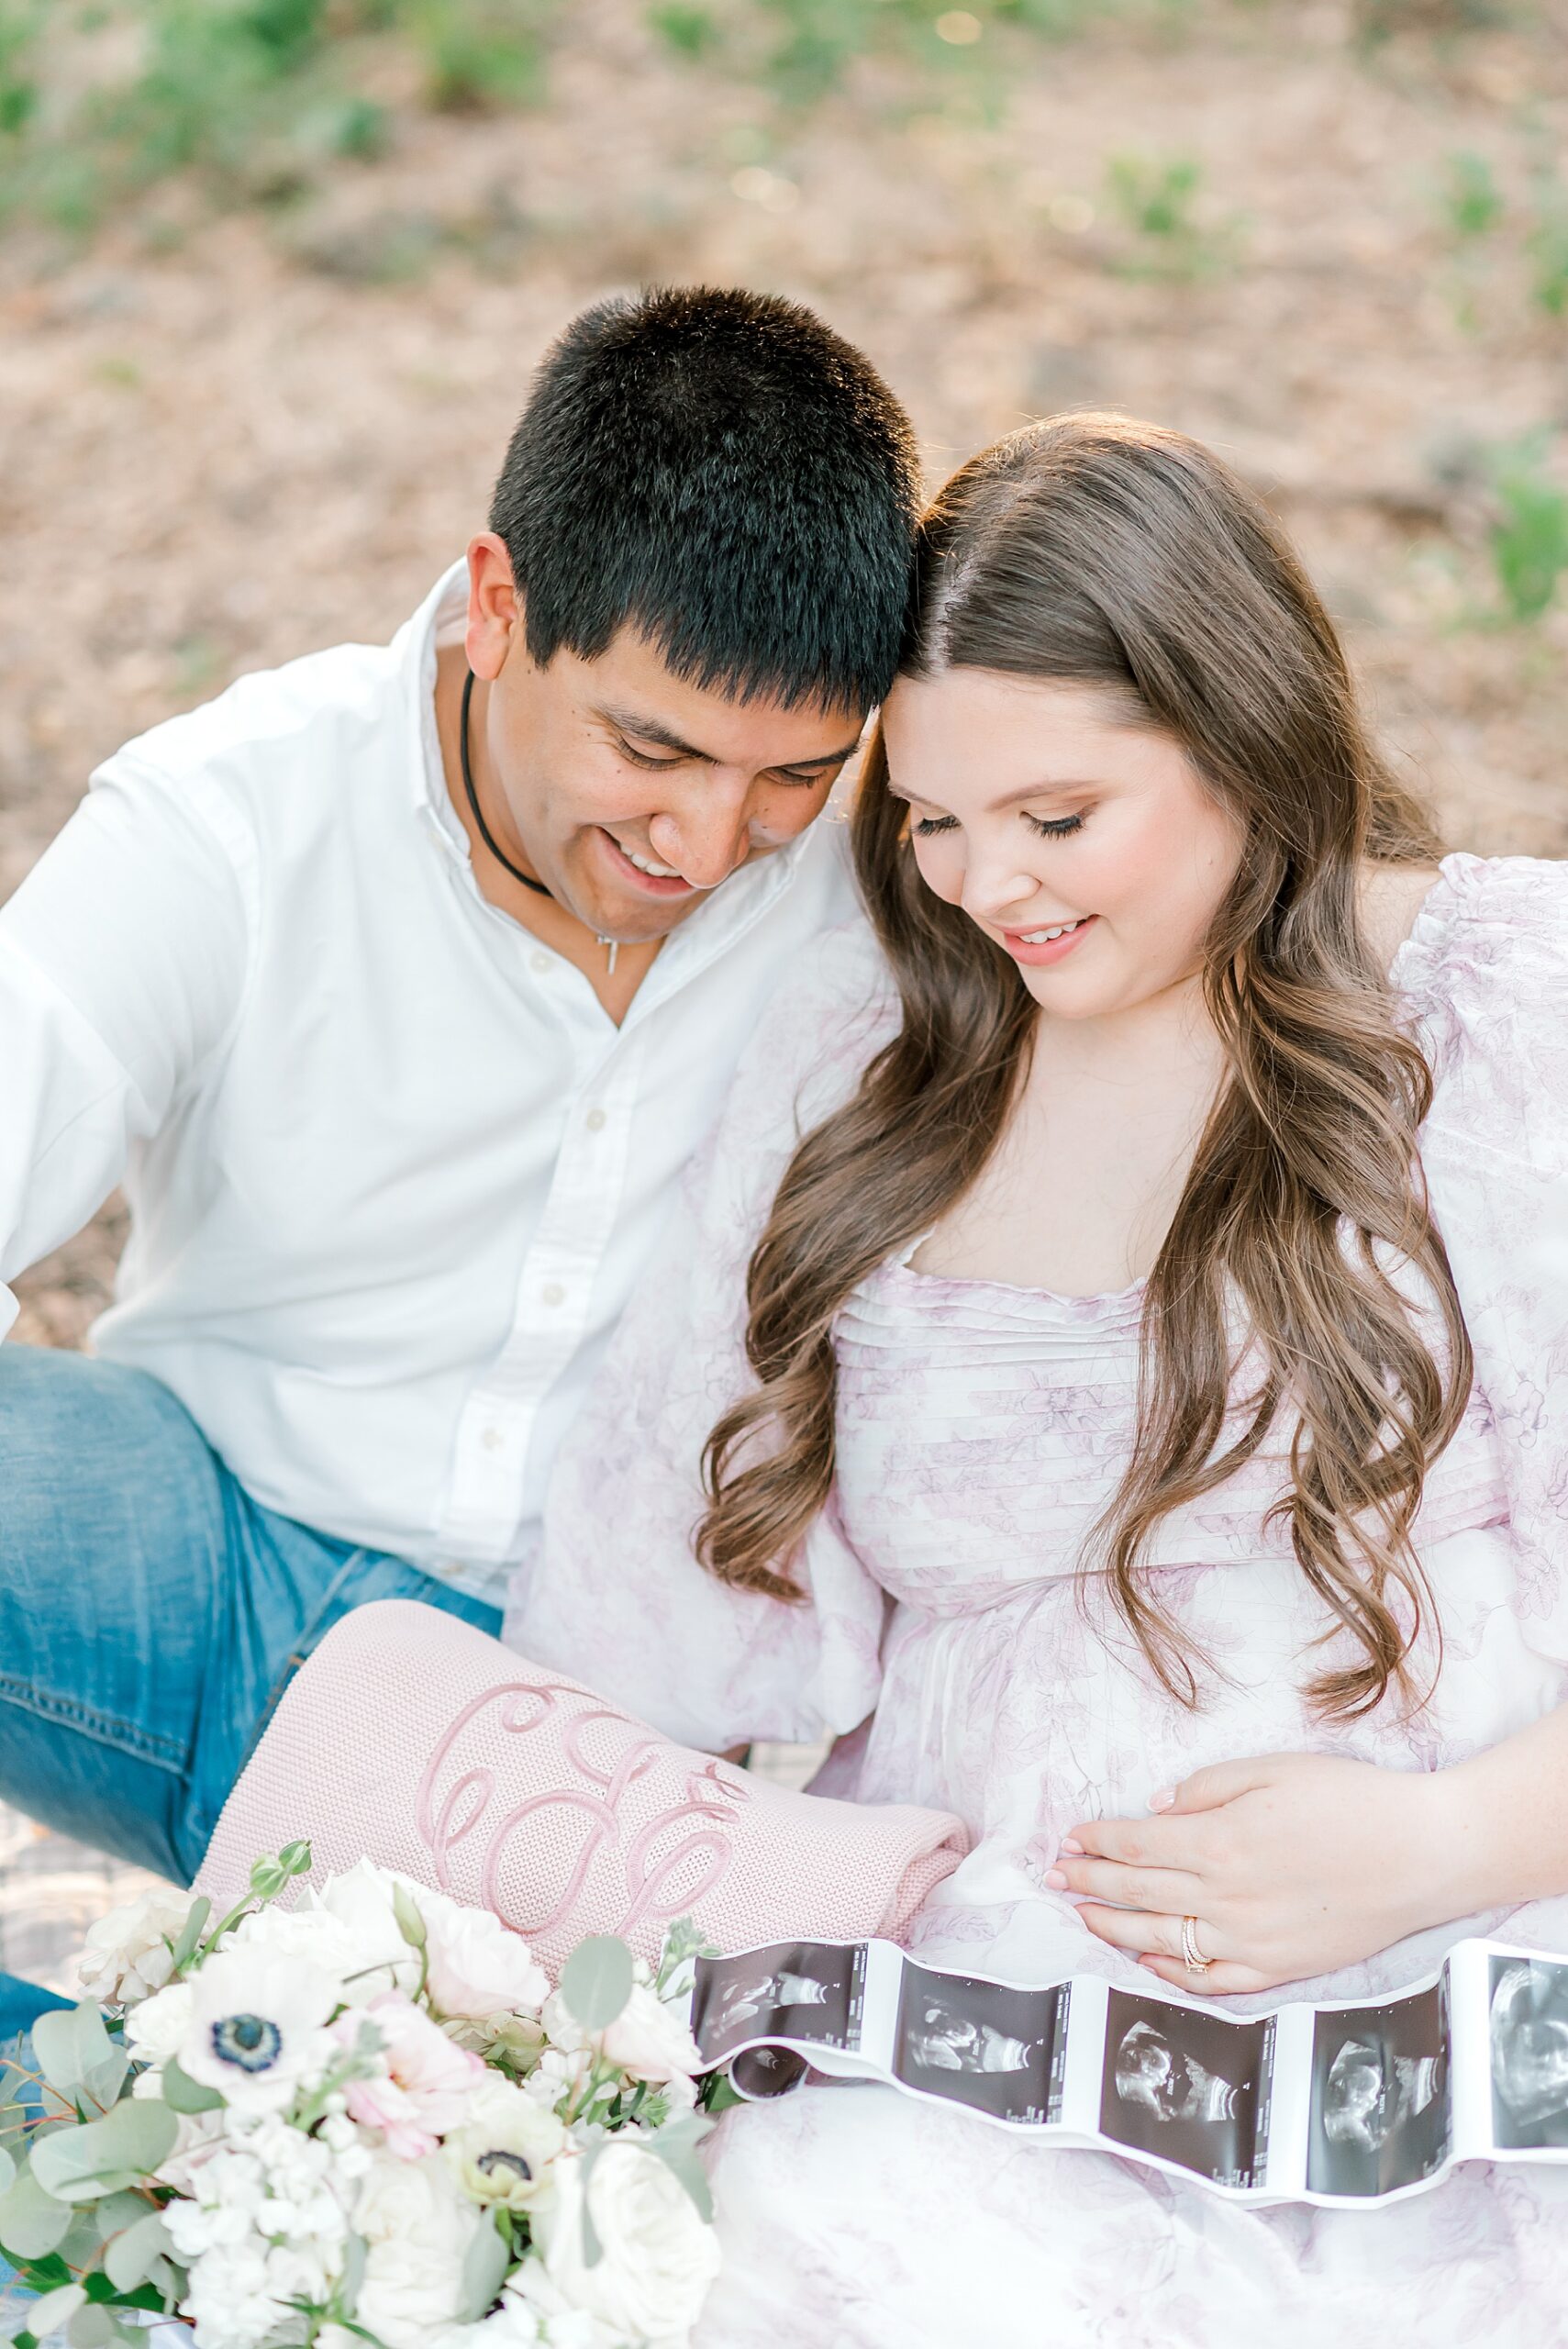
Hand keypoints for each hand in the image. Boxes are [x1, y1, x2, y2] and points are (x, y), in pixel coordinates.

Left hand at [1047, 1750, 1469, 1996]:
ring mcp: (1252, 1940)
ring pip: (1163, 1942)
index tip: (1068, 1839)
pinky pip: (1212, 1981)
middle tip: (1054, 1878)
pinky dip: (1172, 1974)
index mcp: (1221, 1842)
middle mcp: (1226, 1898)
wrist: (1424, 1854)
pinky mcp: (1280, 1968)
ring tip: (1081, 1918)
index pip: (1137, 1845)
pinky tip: (1147, 1962)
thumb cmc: (1351, 1800)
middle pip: (1138, 1895)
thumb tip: (1156, 1806)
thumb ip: (1206, 1789)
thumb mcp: (1273, 1770)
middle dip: (1089, 1885)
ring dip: (1114, 1930)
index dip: (1097, 1842)